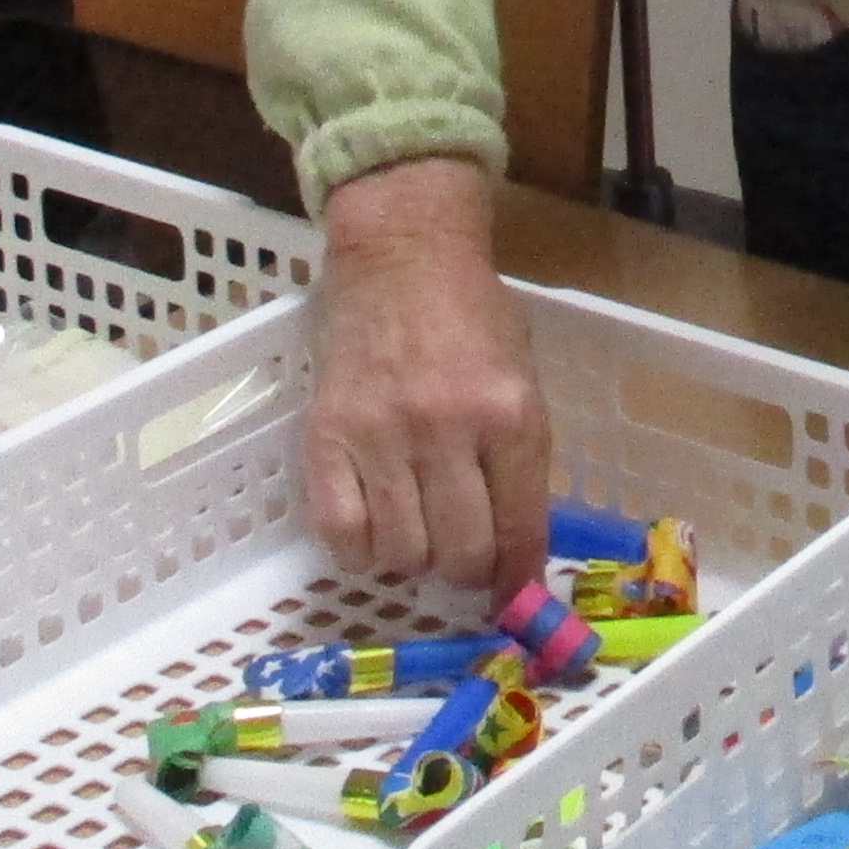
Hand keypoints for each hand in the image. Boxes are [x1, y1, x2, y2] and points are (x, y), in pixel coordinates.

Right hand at [306, 154, 555, 590]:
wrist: (400, 255)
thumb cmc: (473, 315)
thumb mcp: (523, 377)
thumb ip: (522, 456)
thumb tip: (519, 546)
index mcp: (510, 414)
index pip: (520, 529)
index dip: (517, 577)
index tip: (511, 593)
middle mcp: (447, 430)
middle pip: (461, 553)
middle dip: (468, 573)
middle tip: (463, 561)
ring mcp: (381, 435)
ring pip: (402, 552)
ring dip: (414, 561)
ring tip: (417, 535)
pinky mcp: (326, 436)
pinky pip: (340, 532)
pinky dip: (360, 549)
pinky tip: (372, 530)